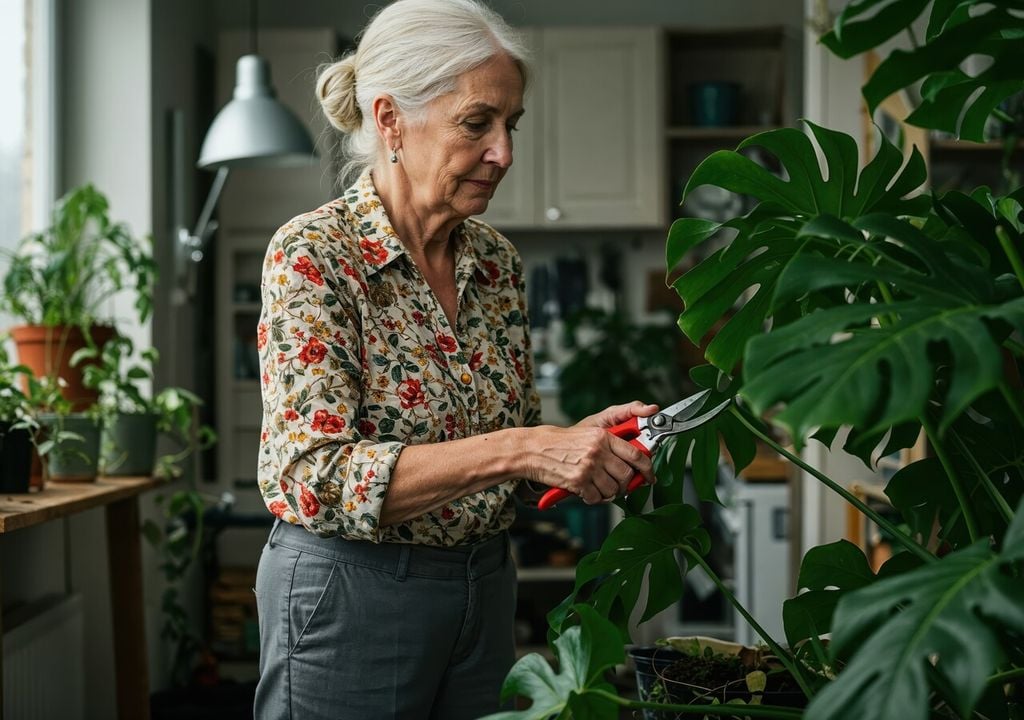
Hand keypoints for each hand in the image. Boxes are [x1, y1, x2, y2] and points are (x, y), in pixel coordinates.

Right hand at [522, 401, 656, 504]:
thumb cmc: (559, 442)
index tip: (650, 477)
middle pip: (626, 475)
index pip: (636, 454)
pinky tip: (586, 491)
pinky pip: (596, 497)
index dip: (647, 469)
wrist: (533, 449)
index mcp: (603, 436)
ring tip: (599, 488)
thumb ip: (611, 445)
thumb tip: (631, 461)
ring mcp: (588, 467)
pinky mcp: (577, 482)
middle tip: (619, 486)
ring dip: (608, 493)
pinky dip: (593, 498)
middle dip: (625, 485)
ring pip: (613, 489)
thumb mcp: (588, 434)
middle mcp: (598, 451)